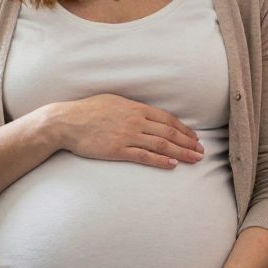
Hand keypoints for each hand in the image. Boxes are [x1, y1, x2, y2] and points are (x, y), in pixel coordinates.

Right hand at [48, 94, 203, 168]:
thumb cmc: (88, 111)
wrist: (66, 122)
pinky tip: (172, 165)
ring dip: (181, 152)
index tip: (194, 137)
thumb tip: (146, 114)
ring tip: (194, 159)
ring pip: (161, 145)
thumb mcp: (114, 101)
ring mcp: (127, 136)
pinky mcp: (117, 150)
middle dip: (188, 142)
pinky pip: (144, 156)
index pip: (166, 119)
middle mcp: (135, 121)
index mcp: (135, 108)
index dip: (183, 129)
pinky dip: (160, 160)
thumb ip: (132, 108)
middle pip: (169, 132)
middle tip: (201, 151)